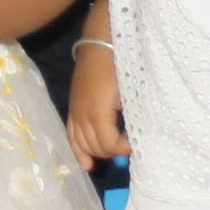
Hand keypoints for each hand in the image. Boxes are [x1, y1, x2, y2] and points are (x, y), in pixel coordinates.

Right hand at [67, 44, 129, 163]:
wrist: (100, 44)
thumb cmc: (119, 65)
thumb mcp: (129, 91)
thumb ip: (132, 115)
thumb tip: (138, 135)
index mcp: (98, 111)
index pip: (110, 144)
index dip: (124, 148)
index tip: (136, 142)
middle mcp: (82, 116)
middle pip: (96, 148)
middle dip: (113, 150)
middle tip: (128, 143)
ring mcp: (74, 113)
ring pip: (84, 145)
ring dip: (100, 151)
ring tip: (115, 148)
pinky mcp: (72, 110)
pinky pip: (71, 137)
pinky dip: (79, 152)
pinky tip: (87, 165)